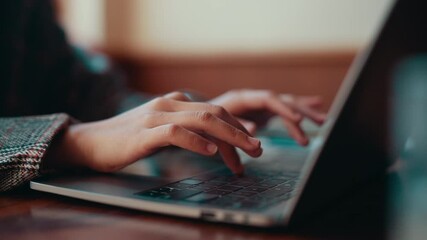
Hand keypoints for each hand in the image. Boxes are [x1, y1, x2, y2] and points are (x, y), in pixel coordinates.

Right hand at [46, 92, 261, 174]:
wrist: (89, 141)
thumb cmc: (127, 139)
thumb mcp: (161, 131)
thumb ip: (185, 131)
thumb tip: (213, 143)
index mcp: (175, 102)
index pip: (215, 111)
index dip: (237, 127)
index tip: (252, 144)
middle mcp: (169, 104)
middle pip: (215, 112)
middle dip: (241, 131)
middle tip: (259, 148)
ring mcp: (157, 117)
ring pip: (202, 120)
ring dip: (229, 136)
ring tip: (247, 150)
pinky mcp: (145, 133)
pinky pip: (177, 133)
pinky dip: (198, 142)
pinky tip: (212, 153)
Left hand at [209, 89, 325, 144]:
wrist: (201, 115)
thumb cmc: (207, 120)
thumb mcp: (216, 124)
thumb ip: (235, 126)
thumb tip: (254, 130)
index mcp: (243, 98)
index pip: (268, 99)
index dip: (284, 109)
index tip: (298, 120)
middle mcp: (255, 98)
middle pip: (282, 101)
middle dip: (301, 112)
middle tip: (318, 123)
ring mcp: (261, 104)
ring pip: (287, 104)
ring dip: (306, 112)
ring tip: (324, 120)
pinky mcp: (264, 111)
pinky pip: (286, 108)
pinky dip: (301, 106)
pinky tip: (318, 103)